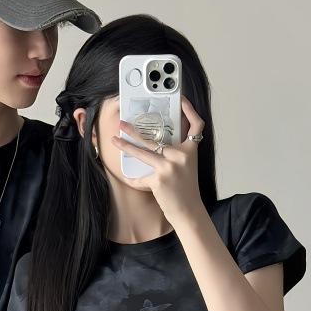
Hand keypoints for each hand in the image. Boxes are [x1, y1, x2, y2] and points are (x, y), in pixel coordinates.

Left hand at [110, 97, 205, 224]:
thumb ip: (176, 153)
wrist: (188, 211)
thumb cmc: (186, 190)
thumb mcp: (186, 167)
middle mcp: (181, 155)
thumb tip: (156, 143)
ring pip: (142, 152)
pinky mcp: (159, 179)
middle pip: (155, 137)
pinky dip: (135, 180)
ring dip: (126, 146)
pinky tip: (130, 180)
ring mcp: (169, 167)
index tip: (181, 99)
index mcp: (190, 151)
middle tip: (123, 123)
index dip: (190, 110)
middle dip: (135, 130)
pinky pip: (141, 177)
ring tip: (114, 140)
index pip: (196, 126)